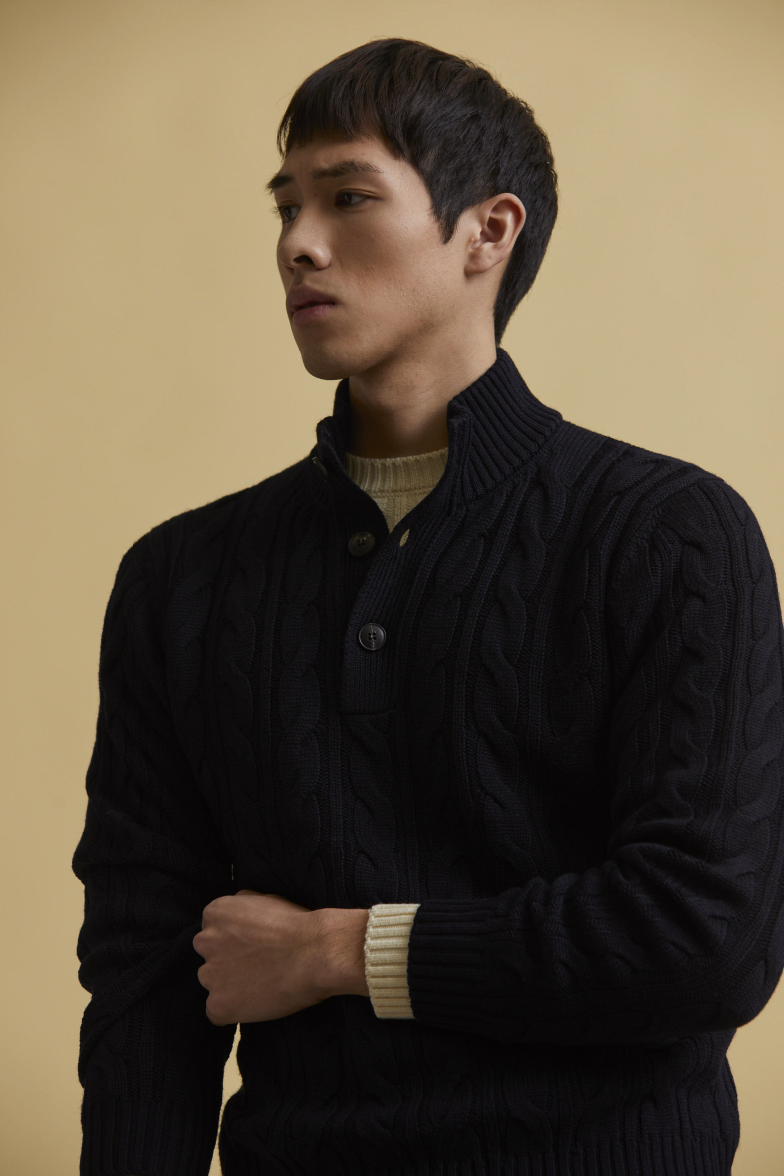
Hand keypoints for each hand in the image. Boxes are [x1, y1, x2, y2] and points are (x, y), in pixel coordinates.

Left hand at [193, 889, 335, 1025]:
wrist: (315, 953)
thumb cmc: (297, 926)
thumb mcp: (265, 899)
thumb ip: (241, 908)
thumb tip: (234, 918)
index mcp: (214, 914)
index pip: (213, 932)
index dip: (235, 943)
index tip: (253, 948)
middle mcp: (205, 942)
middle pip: (211, 958)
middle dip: (228, 964)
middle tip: (258, 967)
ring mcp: (209, 975)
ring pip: (214, 985)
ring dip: (231, 987)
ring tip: (262, 985)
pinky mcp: (218, 1005)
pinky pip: (218, 1013)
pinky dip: (235, 1011)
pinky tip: (258, 1002)